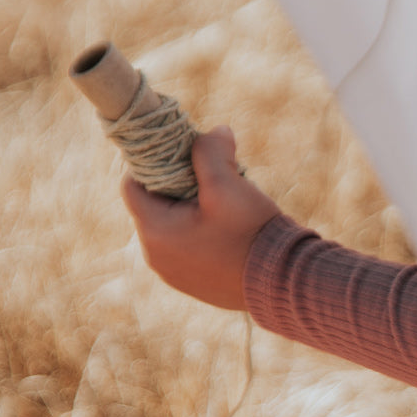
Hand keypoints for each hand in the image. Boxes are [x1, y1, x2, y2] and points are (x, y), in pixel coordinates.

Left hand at [122, 125, 281, 310]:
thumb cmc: (250, 233)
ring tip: (228, 207)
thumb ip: (212, 151)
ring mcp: (174, 275)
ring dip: (193, 211)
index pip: (133, 185)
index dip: (155, 163)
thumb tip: (215, 130)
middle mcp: (156, 257)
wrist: (283, 282)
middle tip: (214, 179)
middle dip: (180, 187)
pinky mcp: (194, 285)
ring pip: (173, 228)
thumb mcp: (228, 185)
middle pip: (155, 206)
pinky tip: (233, 233)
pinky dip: (203, 235)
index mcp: (155, 231)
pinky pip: (188, 250)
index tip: (184, 155)